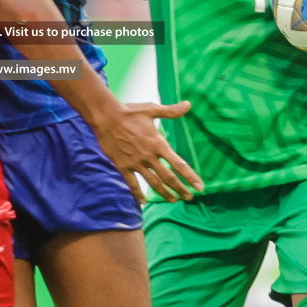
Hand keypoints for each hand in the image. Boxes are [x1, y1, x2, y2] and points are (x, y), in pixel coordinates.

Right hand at [87, 100, 203, 203]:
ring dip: (165, 194)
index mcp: (158, 144)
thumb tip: (188, 104)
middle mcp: (149, 156)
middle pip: (168, 178)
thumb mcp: (152, 109)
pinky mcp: (123, 166)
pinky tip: (144, 202)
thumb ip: (171, 111)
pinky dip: (138, 194)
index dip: (191, 177)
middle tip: (189, 198)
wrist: (106, 117)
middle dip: (180, 189)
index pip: (179, 164)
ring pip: (153, 183)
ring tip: (173, 200)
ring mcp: (135, 163)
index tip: (200, 188)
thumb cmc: (130, 112)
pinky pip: (132, 184)